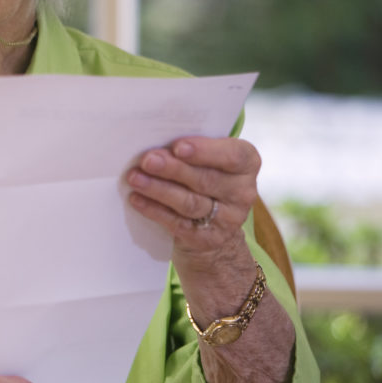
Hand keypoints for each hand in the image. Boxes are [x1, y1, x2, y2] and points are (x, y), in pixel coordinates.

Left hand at [126, 135, 260, 265]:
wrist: (212, 229)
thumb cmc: (204, 180)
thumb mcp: (207, 161)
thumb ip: (191, 151)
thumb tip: (157, 144)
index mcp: (246, 165)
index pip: (234, 156)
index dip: (206, 151)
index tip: (178, 147)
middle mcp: (242, 192)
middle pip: (206, 180)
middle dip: (173, 169)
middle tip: (147, 160)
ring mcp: (227, 219)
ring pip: (190, 202)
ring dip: (159, 189)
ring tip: (135, 178)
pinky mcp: (207, 238)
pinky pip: (177, 223)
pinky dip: (154, 209)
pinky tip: (136, 199)